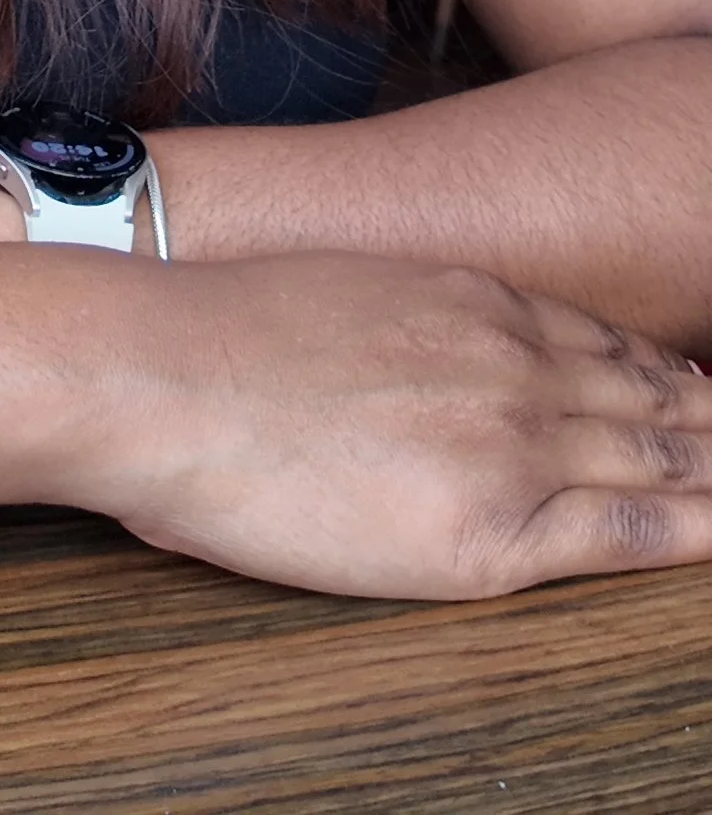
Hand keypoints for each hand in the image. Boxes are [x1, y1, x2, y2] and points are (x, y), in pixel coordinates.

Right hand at [76, 249, 711, 598]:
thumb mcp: (333, 289)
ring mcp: (509, 443)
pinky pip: (627, 533)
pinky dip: (693, 531)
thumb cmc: (213, 337)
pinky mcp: (491, 531)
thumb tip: (381, 357)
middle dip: (706, 416)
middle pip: (646, 394)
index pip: (595, 338)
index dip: (651, 367)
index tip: (684, 385)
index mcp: (469, 298)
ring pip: (655, 457)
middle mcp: (508, 360)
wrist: (164, 374)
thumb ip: (389, 319)